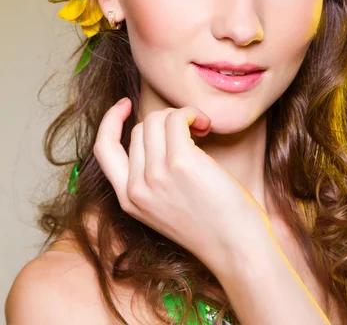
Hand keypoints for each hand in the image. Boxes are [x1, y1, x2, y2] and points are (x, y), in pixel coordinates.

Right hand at [93, 98, 264, 271]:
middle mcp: (137, 188)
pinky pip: (177, 119)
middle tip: (190, 130)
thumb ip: (150, 178)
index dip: (110, 121)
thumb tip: (156, 132)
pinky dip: (191, 113)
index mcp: (128, 200)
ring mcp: (157, 176)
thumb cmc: (211, 224)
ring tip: (200, 128)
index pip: (103, 149)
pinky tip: (204, 125)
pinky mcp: (181, 163)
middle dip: (165, 121)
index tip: (125, 104)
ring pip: (156, 119)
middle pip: (139, 129)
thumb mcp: (163, 207)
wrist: (237, 249)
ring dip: (180, 115)